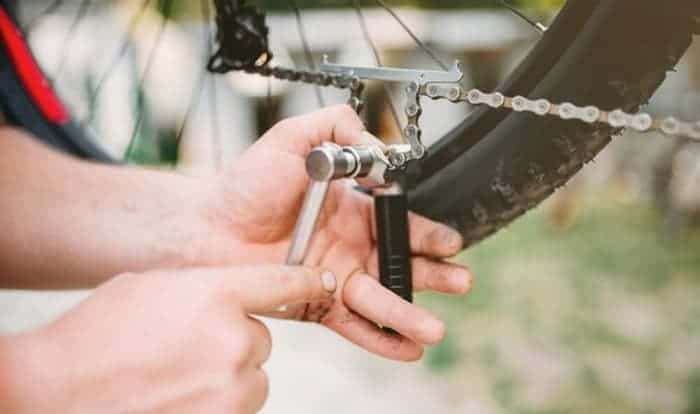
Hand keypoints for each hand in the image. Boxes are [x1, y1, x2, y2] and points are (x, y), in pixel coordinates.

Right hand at [0, 266, 336, 413]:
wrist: (53, 394)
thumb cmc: (92, 340)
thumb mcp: (150, 288)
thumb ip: (202, 289)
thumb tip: (229, 297)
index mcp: (214, 295)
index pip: (282, 283)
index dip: (307, 282)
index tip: (324, 284)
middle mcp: (232, 340)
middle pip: (261, 339)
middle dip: (234, 343)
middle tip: (188, 349)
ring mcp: (230, 388)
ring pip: (253, 378)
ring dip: (227, 378)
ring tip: (177, 377)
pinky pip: (238, 407)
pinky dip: (217, 404)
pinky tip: (179, 397)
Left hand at [201, 105, 472, 360]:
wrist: (207, 226)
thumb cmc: (246, 183)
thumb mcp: (294, 137)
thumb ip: (337, 127)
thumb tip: (378, 145)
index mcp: (351, 208)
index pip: (398, 222)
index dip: (425, 233)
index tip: (449, 242)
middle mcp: (349, 244)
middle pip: (399, 263)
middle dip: (433, 274)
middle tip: (460, 282)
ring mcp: (334, 277)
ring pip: (380, 298)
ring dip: (410, 313)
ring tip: (435, 327)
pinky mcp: (315, 305)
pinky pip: (352, 325)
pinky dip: (379, 339)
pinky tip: (405, 349)